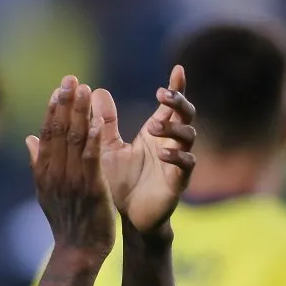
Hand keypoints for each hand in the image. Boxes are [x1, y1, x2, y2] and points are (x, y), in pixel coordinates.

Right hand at [26, 75, 115, 266]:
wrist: (78, 251)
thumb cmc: (66, 221)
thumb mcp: (46, 191)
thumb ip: (38, 163)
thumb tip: (29, 139)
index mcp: (44, 171)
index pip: (47, 132)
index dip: (54, 108)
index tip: (60, 87)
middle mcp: (55, 173)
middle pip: (59, 131)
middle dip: (66, 103)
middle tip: (72, 79)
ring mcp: (72, 180)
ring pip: (74, 140)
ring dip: (79, 113)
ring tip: (85, 90)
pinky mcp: (91, 188)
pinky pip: (90, 159)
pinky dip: (92, 139)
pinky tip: (95, 121)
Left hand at [93, 65, 196, 234]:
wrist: (127, 216)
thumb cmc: (121, 181)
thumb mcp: (108, 147)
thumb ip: (104, 122)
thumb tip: (95, 90)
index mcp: (156, 132)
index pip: (170, 105)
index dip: (176, 87)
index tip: (177, 68)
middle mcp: (171, 143)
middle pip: (186, 115)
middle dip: (179, 102)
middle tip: (163, 95)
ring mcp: (178, 162)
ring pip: (189, 137)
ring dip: (174, 129)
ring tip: (154, 128)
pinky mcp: (178, 182)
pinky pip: (186, 165)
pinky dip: (178, 156)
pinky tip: (164, 153)